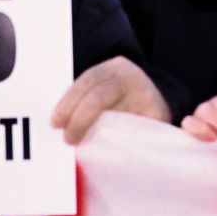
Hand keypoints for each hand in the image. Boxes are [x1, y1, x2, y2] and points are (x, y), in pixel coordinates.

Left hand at [52, 56, 170, 144]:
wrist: (161, 101)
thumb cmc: (124, 100)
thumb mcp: (108, 89)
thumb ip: (87, 99)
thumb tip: (59, 123)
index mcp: (114, 67)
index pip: (88, 79)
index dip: (68, 102)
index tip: (55, 123)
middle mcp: (131, 76)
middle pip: (99, 96)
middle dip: (79, 120)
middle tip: (68, 139)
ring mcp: (145, 94)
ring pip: (114, 115)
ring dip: (95, 132)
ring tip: (82, 144)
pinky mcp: (156, 115)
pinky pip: (130, 131)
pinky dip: (115, 141)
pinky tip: (103, 148)